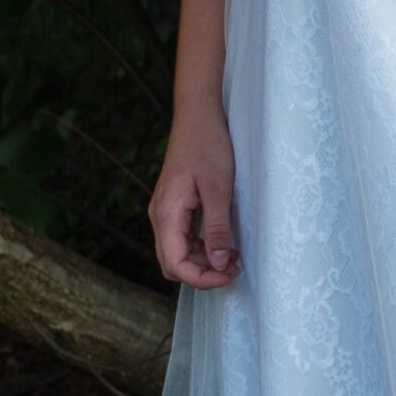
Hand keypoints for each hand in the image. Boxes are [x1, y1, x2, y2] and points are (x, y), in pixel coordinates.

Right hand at [148, 106, 241, 289]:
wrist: (198, 117)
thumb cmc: (208, 146)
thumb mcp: (219, 189)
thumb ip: (218, 228)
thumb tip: (220, 263)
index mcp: (167, 214)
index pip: (175, 264)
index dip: (201, 278)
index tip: (228, 275)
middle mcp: (160, 216)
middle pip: (172, 263)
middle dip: (202, 273)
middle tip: (233, 269)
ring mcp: (166, 211)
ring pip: (178, 252)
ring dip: (203, 261)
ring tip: (234, 257)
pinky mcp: (175, 206)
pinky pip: (183, 238)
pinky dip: (201, 247)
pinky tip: (224, 243)